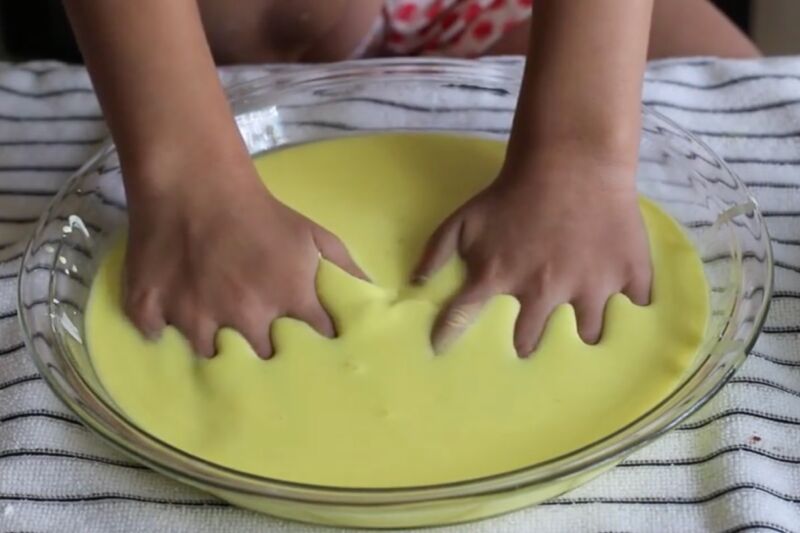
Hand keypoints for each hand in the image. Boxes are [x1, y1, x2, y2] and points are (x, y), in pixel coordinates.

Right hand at [122, 157, 365, 358]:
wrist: (195, 181)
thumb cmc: (262, 213)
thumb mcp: (315, 237)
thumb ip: (347, 272)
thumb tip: (377, 302)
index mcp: (289, 297)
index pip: (314, 349)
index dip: (314, 355)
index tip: (313, 358)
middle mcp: (244, 314)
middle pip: (261, 366)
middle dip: (267, 363)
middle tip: (264, 353)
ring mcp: (194, 316)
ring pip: (209, 361)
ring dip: (217, 355)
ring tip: (221, 348)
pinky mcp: (151, 310)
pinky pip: (157, 340)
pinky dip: (164, 336)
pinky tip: (173, 327)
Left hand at [413, 153, 651, 355]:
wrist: (572, 159)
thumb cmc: (512, 191)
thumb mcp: (464, 218)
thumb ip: (436, 252)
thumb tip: (415, 285)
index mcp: (498, 277)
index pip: (464, 321)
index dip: (449, 340)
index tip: (441, 354)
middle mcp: (542, 292)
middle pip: (530, 345)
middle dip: (527, 347)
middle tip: (529, 345)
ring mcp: (589, 287)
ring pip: (587, 338)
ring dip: (581, 340)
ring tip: (581, 339)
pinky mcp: (627, 277)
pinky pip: (634, 313)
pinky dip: (631, 316)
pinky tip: (627, 318)